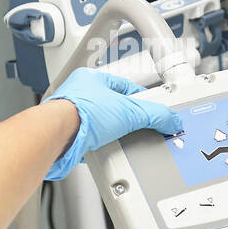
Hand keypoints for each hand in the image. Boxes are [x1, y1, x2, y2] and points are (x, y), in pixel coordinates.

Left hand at [43, 68, 181, 180]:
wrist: (57, 137)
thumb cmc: (80, 114)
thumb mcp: (129, 112)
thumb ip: (155, 115)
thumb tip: (170, 120)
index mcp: (92, 79)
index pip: (125, 88)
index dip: (141, 100)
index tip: (152, 110)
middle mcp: (80, 95)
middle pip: (113, 108)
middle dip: (125, 119)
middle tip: (136, 127)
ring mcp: (72, 116)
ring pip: (100, 125)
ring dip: (111, 134)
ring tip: (118, 139)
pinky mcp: (69, 136)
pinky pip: (89, 141)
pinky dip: (98, 146)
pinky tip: (103, 149)